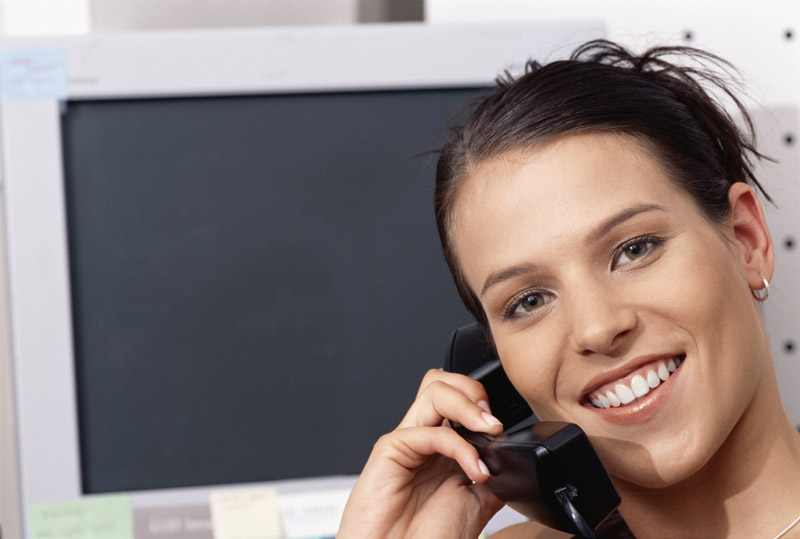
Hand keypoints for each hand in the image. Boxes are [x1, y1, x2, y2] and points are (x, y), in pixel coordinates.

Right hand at [338, 369, 505, 537]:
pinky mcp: (390, 449)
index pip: (459, 396)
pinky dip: (461, 447)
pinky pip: (429, 431)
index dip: (484, 401)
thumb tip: (517, 452)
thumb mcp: (479, 501)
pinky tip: (475, 470)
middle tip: (493, 421)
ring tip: (490, 431)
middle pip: (443, 380)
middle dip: (474, 390)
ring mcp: (407, 440)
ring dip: (469, 406)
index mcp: (443, 446)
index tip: (507, 428)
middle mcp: (424, 437)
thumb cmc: (429, 538)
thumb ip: (494, 470)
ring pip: (434, 389)